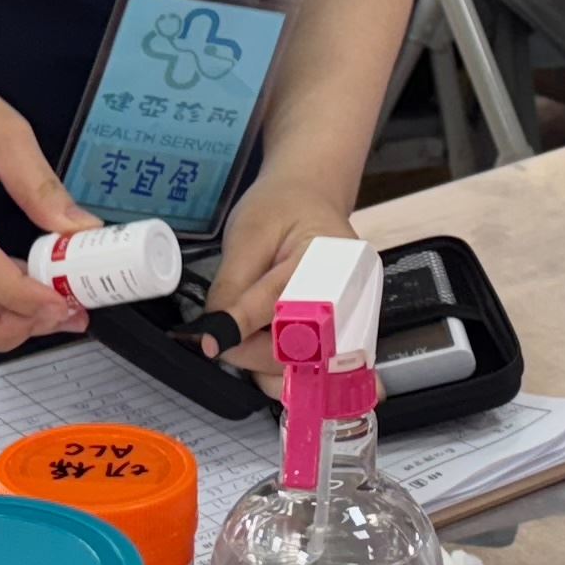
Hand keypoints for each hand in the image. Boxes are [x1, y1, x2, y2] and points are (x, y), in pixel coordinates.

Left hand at [201, 176, 362, 390]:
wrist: (310, 198)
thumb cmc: (280, 208)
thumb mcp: (248, 236)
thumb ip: (232, 286)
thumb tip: (214, 333)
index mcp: (329, 258)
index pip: (283, 300)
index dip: (244, 325)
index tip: (213, 343)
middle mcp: (350, 294)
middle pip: (303, 348)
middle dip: (254, 352)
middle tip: (220, 338)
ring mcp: (351, 318)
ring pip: (308, 366)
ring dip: (266, 362)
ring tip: (241, 335)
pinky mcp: (341, 333)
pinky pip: (311, 364)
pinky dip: (280, 363)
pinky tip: (260, 341)